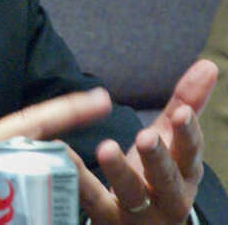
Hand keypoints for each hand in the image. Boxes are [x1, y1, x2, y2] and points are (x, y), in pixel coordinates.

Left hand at [74, 59, 217, 223]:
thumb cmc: (155, 175)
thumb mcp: (170, 140)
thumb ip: (187, 104)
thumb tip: (209, 65)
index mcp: (184, 174)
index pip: (190, 154)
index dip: (187, 134)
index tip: (181, 113)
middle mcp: (167, 198)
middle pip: (167, 179)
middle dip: (158, 157)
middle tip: (145, 136)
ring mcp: (138, 215)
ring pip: (131, 193)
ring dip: (119, 171)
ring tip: (106, 147)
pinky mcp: (107, 221)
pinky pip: (92, 201)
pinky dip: (79, 179)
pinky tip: (66, 156)